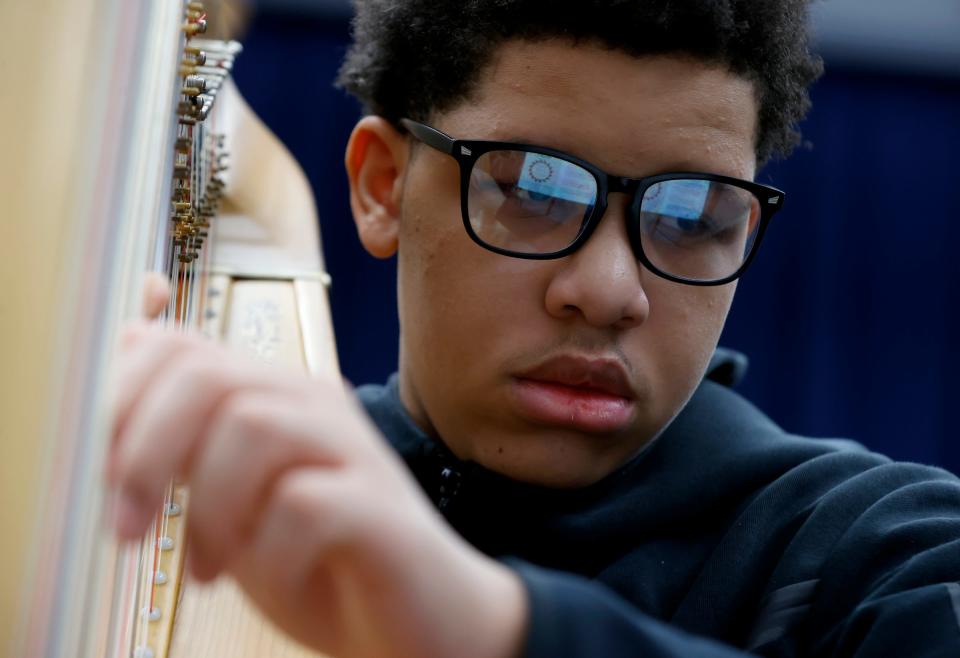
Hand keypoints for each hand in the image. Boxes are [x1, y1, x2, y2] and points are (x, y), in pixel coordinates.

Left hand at [107, 326, 526, 657]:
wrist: (413, 616)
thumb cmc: (313, 558)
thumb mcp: (227, 499)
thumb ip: (180, 441)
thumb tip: (116, 373)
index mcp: (270, 395)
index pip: (178, 347)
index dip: (118, 399)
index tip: (94, 472)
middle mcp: (312, 404)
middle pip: (207, 375)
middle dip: (145, 453)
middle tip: (127, 529)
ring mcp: (352, 449)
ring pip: (252, 425)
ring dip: (210, 507)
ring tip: (209, 565)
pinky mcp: (379, 506)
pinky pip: (304, 503)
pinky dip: (270, 554)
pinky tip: (277, 581)